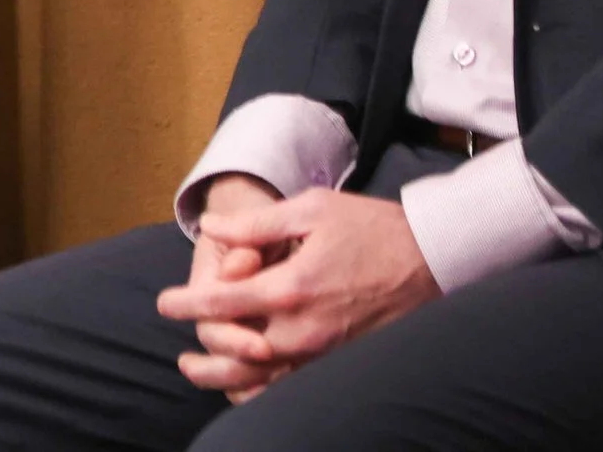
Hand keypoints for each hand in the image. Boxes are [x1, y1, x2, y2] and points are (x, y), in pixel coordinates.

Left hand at [157, 189, 439, 391]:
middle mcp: (304, 329)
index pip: (220, 304)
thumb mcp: (312, 210)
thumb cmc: (374, 228)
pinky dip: (269, 392)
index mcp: (291, 288)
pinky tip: (253, 388)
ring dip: (229, 382)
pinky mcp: (346, 362)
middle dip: (204, 358)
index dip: (185, 305)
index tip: (164, 305)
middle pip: (236, 355)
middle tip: (183, 358)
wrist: (438, 260)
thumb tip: (210, 228)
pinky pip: (298, 387)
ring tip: (206, 378)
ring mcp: (327, 352)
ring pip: (266, 381)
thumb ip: (255, 223)